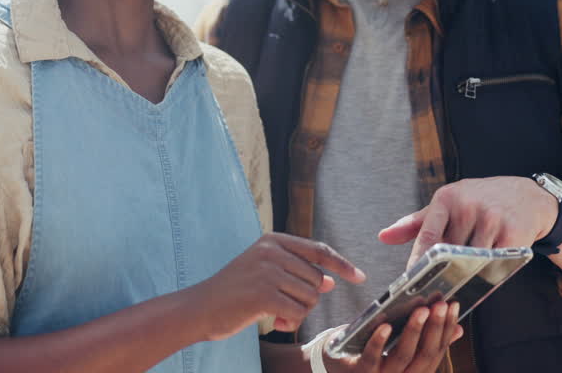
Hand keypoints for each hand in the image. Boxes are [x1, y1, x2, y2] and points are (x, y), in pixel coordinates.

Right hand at [189, 233, 364, 340]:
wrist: (201, 307)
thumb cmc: (235, 292)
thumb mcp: (266, 273)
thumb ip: (297, 272)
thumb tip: (332, 281)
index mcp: (273, 240)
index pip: (318, 250)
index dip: (341, 263)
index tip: (359, 276)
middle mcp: (271, 251)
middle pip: (317, 279)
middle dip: (308, 299)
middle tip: (285, 307)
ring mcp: (267, 271)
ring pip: (311, 297)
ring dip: (299, 312)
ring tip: (277, 314)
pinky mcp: (264, 294)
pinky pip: (298, 312)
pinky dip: (291, 322)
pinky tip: (275, 322)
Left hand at [327, 301, 461, 372]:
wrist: (339, 367)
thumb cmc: (375, 353)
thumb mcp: (403, 347)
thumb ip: (427, 341)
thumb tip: (458, 329)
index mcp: (416, 371)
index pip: (437, 350)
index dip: (447, 328)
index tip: (453, 305)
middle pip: (425, 355)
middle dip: (434, 328)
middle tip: (440, 304)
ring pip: (402, 356)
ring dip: (414, 331)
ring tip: (421, 309)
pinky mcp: (360, 372)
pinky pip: (372, 357)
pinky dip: (379, 341)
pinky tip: (385, 325)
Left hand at [378, 176, 558, 267]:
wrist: (525, 196)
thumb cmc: (478, 200)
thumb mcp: (446, 204)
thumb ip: (414, 224)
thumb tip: (383, 237)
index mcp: (446, 198)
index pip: (427, 235)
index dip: (418, 261)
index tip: (410, 280)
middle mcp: (468, 206)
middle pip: (449, 253)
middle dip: (442, 271)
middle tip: (436, 287)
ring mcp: (491, 219)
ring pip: (471, 260)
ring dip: (466, 273)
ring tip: (462, 278)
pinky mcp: (513, 234)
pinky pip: (494, 263)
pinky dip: (488, 271)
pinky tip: (485, 271)